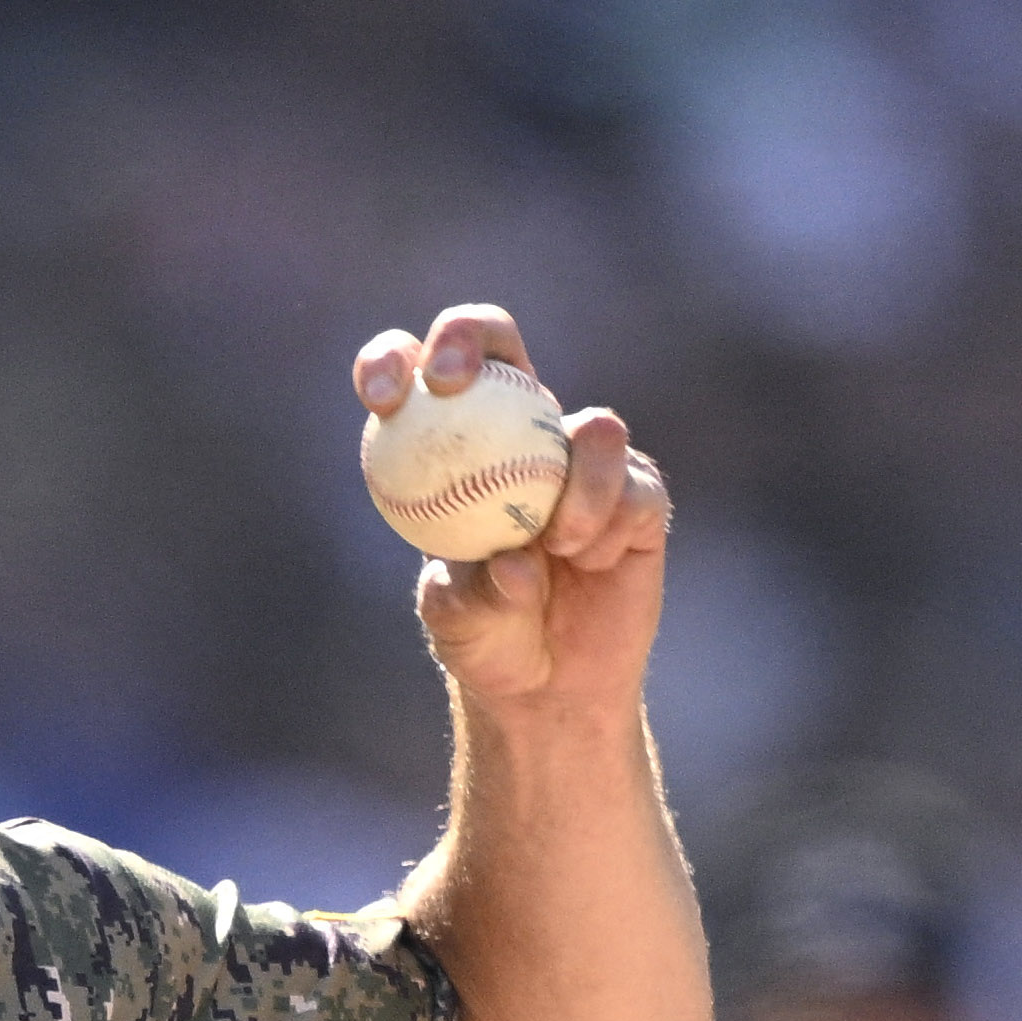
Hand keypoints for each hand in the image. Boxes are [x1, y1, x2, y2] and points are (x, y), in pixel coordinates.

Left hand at [353, 305, 666, 713]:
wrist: (550, 686)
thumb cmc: (486, 638)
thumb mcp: (459, 620)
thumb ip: (475, 590)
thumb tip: (515, 560)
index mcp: (455, 446)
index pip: (418, 374)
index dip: (392, 361)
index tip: (381, 398)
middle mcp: (520, 432)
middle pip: (499, 342)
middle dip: (471, 334)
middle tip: (450, 381)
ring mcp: (584, 458)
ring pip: (595, 427)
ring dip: (576, 488)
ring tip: (559, 545)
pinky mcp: (640, 493)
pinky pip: (634, 489)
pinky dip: (608, 527)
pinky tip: (593, 561)